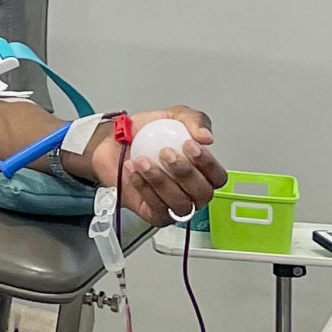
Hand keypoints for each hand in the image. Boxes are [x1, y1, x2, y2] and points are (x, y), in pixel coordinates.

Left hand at [89, 106, 227, 225]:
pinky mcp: (154, 214)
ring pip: (180, 204)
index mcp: (203, 171)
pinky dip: (144, 189)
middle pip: (202, 193)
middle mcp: (192, 191)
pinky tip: (133, 171)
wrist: (113, 143)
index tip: (189, 145)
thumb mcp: (171, 116)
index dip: (208, 163)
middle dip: (184, 173)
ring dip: (161, 182)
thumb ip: (193, 120)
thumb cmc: (146, 134)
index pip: (218, 176)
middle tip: (165, 153)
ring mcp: (174, 205)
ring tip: (143, 161)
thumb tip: (206, 137)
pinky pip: (157, 209)